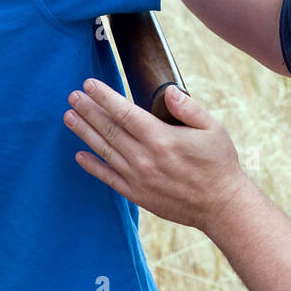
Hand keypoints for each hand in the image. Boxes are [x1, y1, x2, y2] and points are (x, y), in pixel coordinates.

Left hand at [64, 80, 246, 230]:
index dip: (104, 96)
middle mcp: (145, 158)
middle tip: (73, 96)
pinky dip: (92, 166)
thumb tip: (168, 91)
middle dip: (88, 110)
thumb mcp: (212, 128)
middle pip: (109, 129)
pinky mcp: (137, 194)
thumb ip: (188, 108)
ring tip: (69, 117)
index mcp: (162, 138)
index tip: (89, 84)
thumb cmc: (219, 163)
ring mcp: (138, 178)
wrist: (221, 206)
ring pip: (105, 150)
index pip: (124, 112)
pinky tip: (79, 155)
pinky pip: (109, 178)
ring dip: (84, 132)